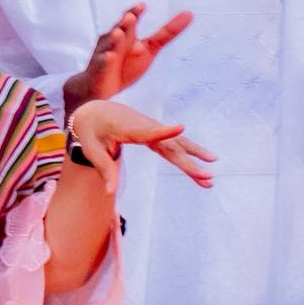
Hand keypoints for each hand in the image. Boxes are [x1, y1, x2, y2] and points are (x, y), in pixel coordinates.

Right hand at [63, 2, 192, 109]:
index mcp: (126, 35)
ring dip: (114, 39)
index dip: (135, 12)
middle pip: (120, 29)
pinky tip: (110, 57)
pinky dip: (105, 59)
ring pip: (109, 44)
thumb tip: (190, 13)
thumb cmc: (125, 65)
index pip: (130, 20)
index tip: (142, 6)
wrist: (100, 87)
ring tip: (118, 33)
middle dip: (124, 24)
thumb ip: (168, 32)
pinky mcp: (99, 69)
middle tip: (130, 17)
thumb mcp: (150, 48)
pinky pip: (102, 63)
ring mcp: (104, 54)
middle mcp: (113, 41)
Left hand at [67, 100, 216, 191]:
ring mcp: (153, 128)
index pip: (147, 132)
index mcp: (127, 128)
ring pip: (177, 144)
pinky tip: (207, 160)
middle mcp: (145, 127)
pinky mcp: (157, 131)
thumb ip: (104, 169)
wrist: (96, 110)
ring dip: (195, 158)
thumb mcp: (91, 150)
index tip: (181, 127)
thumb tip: (109, 193)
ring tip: (212, 173)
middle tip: (207, 177)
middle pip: (170, 146)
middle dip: (188, 162)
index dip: (163, 131)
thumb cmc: (91, 131)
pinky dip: (190, 153)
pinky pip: (175, 144)